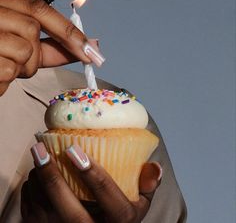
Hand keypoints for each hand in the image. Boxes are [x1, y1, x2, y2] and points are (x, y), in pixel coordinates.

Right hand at [0, 0, 104, 94]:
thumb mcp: (18, 42)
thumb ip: (51, 44)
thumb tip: (90, 45)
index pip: (39, 9)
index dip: (68, 31)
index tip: (92, 52)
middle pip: (31, 33)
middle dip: (33, 56)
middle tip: (17, 64)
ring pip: (21, 54)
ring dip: (18, 69)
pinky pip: (5, 74)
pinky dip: (2, 83)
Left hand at [21, 142, 161, 222]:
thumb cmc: (119, 219)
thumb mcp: (140, 205)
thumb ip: (148, 186)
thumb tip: (155, 165)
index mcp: (119, 222)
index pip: (108, 198)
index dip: (92, 174)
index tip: (74, 150)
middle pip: (69, 211)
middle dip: (52, 177)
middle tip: (41, 149)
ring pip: (45, 211)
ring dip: (38, 181)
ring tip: (37, 155)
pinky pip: (32, 214)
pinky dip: (31, 191)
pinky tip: (35, 174)